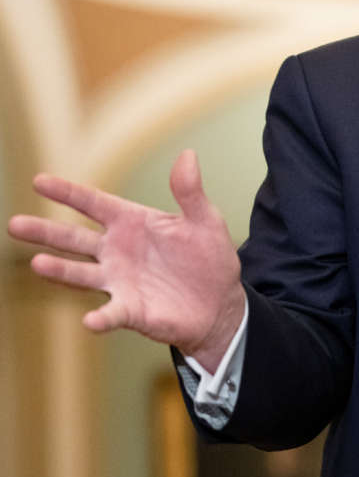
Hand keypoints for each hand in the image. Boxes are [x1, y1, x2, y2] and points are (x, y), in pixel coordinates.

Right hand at [7, 149, 244, 370]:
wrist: (221, 304)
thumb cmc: (209, 259)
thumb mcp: (205, 222)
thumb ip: (190, 192)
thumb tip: (188, 155)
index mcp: (131, 222)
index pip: (93, 203)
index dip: (67, 192)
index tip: (39, 181)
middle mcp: (116, 251)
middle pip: (73, 238)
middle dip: (45, 231)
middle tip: (15, 224)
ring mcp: (119, 281)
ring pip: (80, 273)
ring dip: (60, 270)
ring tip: (38, 263)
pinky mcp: (130, 310)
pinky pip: (111, 313)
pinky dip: (100, 317)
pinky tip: (91, 320)